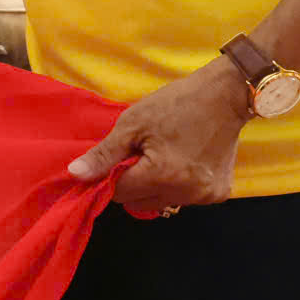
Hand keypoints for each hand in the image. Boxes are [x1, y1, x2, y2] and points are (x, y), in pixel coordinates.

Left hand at [69, 58, 247, 213]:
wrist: (224, 96)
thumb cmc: (175, 104)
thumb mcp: (133, 124)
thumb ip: (104, 155)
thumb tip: (75, 175)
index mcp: (162, 176)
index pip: (119, 193)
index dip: (111, 177)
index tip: (117, 159)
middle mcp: (186, 193)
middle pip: (139, 203)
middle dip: (133, 183)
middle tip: (142, 155)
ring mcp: (205, 196)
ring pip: (161, 203)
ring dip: (155, 187)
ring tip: (163, 156)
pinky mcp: (220, 194)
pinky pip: (185, 199)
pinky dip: (178, 186)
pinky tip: (183, 163)